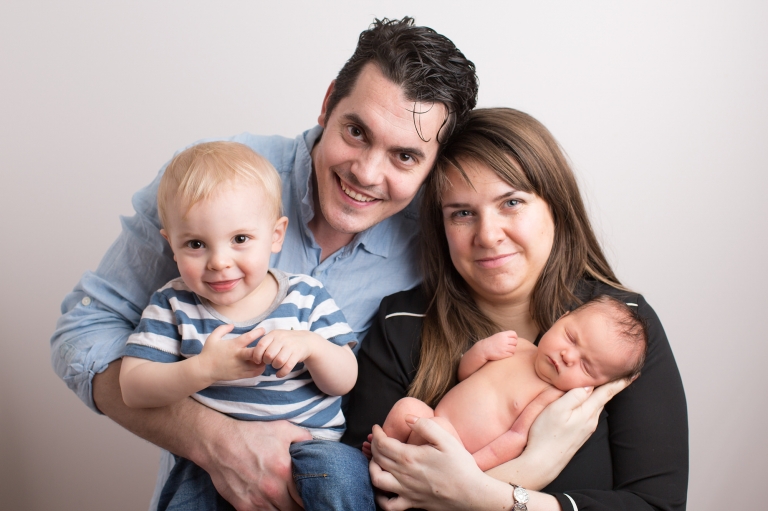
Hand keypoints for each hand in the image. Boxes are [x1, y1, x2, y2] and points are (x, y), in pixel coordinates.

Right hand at [197, 417, 311, 510]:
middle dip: (299, 506)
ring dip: (284, 510)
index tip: (311, 494)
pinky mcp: (243, 506)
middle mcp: (272, 490)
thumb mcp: (281, 428)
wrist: (218, 443)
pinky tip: (271, 506)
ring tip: (287, 504)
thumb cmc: (250, 434)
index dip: (310, 497)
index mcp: (284, 472)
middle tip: (300, 501)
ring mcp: (257, 500)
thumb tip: (312, 444)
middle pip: (293, 509)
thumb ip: (302, 437)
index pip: (305, 496)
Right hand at [198, 324, 266, 382]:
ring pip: (258, 364)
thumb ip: (222, 329)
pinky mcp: (240, 375)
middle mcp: (238, 356)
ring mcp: (240, 367)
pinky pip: (255, 373)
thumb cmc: (209, 352)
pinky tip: (261, 364)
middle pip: (255, 352)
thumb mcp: (213, 337)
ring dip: (264, 359)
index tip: (263, 330)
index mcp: (233, 345)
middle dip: (264, 349)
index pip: (249, 337)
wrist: (204, 370)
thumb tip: (232, 325)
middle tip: (269, 345)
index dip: (258, 333)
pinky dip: (261, 369)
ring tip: (267, 355)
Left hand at [247, 329, 321, 377]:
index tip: (257, 360)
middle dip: (267, 362)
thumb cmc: (285, 341)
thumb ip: (265, 344)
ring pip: (278, 361)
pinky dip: (282, 373)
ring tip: (275, 365)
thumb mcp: (275, 337)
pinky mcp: (297, 354)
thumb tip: (251, 355)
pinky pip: (287, 367)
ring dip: (275, 366)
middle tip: (269, 362)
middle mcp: (282, 339)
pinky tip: (279, 374)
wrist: (306, 341)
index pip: (261, 345)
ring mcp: (291, 346)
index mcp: (274, 334)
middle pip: (269, 355)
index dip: (257, 355)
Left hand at [370, 419, 490, 510]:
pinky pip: (388, 505)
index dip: (377, 434)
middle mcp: (404, 474)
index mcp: (410, 457)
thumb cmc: (461, 466)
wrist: (472, 494)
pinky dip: (380, 498)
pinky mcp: (412, 503)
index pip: (383, 443)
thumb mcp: (446, 440)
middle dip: (374, 446)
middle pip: (378, 458)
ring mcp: (406, 491)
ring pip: (377, 479)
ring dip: (372, 468)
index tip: (377, 428)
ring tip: (377, 460)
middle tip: (377, 440)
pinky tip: (382, 489)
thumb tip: (407, 418)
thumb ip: (425, 426)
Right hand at [477, 330, 517, 359]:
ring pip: (514, 349)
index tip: (511, 340)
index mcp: (502, 334)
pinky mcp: (504, 354)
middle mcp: (504, 340)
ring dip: (511, 350)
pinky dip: (509, 354)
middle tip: (508, 346)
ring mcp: (504, 347)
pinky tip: (504, 354)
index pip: (514, 334)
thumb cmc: (491, 343)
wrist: (483, 350)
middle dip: (513, 344)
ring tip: (506, 350)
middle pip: (515, 342)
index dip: (514, 337)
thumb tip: (515, 338)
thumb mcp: (497, 336)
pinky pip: (511, 354)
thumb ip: (505, 336)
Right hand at [494, 378, 629, 489]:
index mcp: (588, 412)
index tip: (633, 373)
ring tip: (605, 382)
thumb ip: (574, 395)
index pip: (607, 392)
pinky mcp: (580, 433)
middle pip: (604, 398)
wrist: (542, 462)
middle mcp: (591, 420)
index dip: (620, 382)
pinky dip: (592, 402)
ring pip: (596, 405)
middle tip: (621, 373)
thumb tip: (588, 384)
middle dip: (613, 385)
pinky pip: (589, 412)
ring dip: (602, 393)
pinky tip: (587, 400)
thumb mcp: (557, 410)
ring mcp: (586, 428)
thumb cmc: (546, 434)